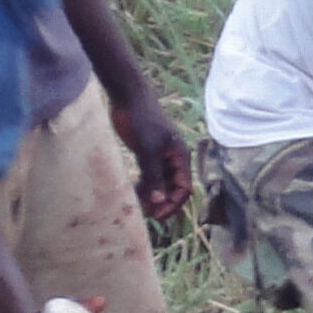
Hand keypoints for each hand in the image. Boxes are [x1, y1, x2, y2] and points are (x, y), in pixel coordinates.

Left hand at [110, 86, 192, 220]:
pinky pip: (149, 176)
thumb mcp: (148, 149)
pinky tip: (132, 193)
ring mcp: (160, 157)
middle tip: (146, 214)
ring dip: (151, 196)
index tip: (157, 215)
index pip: (184, 188)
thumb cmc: (142, 120)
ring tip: (137, 206)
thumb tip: (159, 200)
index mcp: (180, 157)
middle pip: (173, 188)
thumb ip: (154, 175)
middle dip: (162, 202)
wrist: (128, 98)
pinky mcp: (146, 154)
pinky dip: (143, 186)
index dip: (173, 203)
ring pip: (160, 184)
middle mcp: (173, 159)